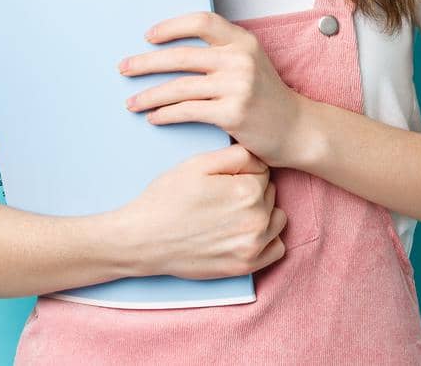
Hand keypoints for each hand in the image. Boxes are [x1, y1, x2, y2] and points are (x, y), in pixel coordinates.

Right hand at [116, 143, 286, 279]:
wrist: (143, 239)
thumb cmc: (167, 198)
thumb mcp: (198, 163)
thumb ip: (237, 155)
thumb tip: (260, 157)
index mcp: (248, 190)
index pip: (264, 171)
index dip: (243, 172)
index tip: (223, 180)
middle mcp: (256, 220)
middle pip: (270, 194)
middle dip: (252, 192)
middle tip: (222, 198)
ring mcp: (253, 246)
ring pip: (277, 219)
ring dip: (262, 214)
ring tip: (232, 215)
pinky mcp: (246, 267)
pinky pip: (277, 249)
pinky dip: (266, 240)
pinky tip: (243, 234)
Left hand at [119, 11, 310, 167]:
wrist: (297, 128)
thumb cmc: (267, 97)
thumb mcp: (250, 63)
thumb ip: (221, 52)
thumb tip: (172, 50)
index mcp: (243, 41)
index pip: (201, 21)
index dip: (171, 26)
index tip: (148, 37)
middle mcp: (240, 59)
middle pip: (181, 55)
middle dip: (146, 62)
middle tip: (123, 68)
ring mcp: (238, 86)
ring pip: (179, 87)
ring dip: (149, 95)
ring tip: (131, 102)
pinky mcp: (233, 113)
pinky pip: (188, 110)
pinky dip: (165, 114)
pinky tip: (153, 117)